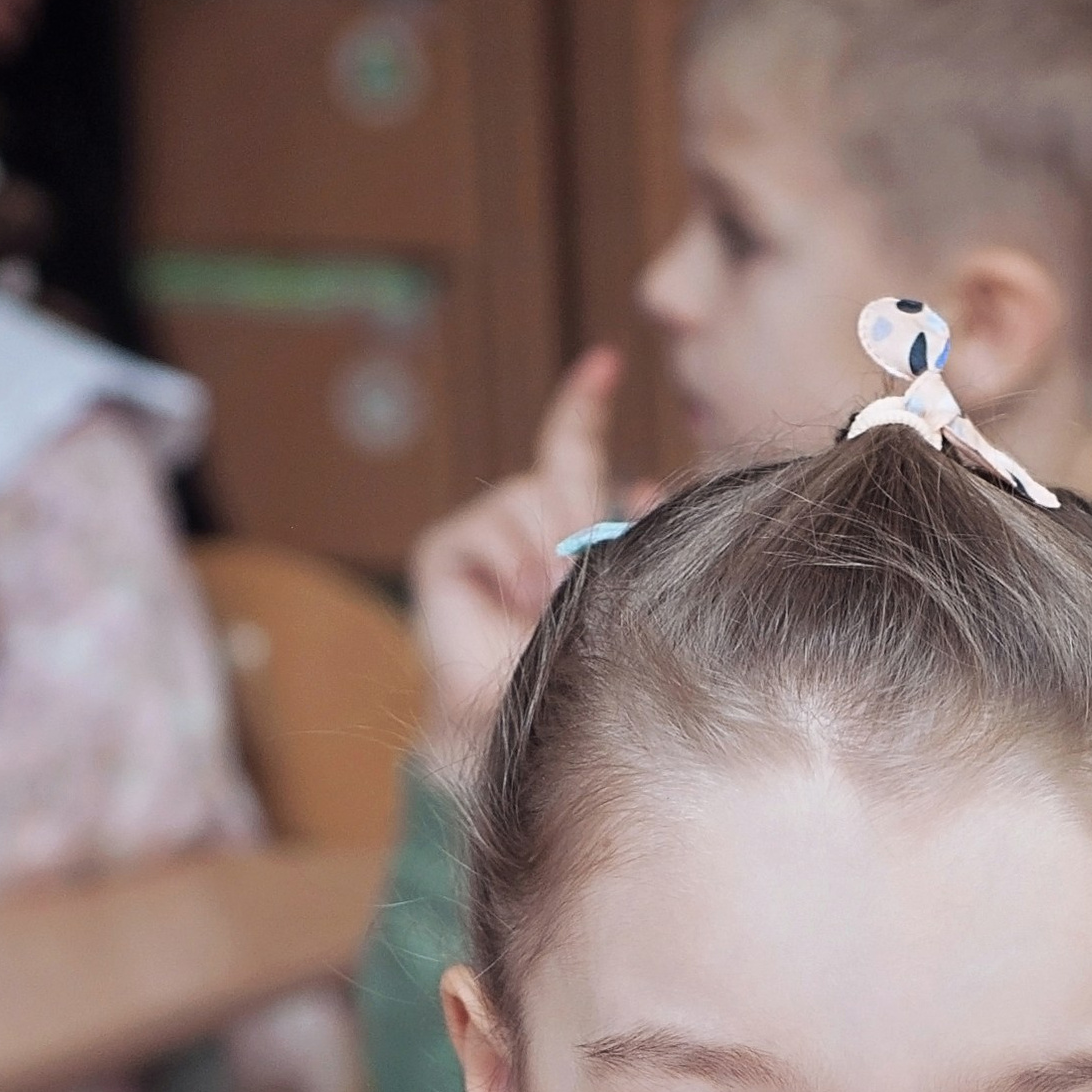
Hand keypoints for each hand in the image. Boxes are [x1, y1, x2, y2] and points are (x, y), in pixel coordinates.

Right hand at [411, 347, 624, 745]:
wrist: (528, 730)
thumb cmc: (582, 677)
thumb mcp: (619, 597)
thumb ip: (626, 540)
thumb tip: (646, 490)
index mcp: (566, 530)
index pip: (572, 451)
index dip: (583, 405)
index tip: (607, 361)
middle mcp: (521, 525)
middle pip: (556, 474)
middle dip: (578, 517)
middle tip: (579, 576)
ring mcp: (481, 535)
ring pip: (528, 498)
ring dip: (550, 550)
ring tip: (552, 603)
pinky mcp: (444, 552)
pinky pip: (489, 528)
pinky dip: (512, 562)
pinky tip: (519, 598)